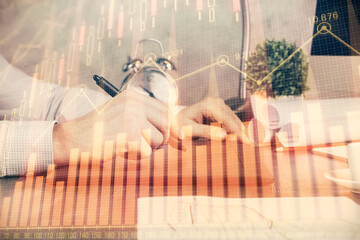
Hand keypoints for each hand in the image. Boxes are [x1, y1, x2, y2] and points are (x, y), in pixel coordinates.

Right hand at [53, 89, 179, 164]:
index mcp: (134, 96)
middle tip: (152, 147)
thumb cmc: (100, 131)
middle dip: (164, 139)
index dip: (175, 126)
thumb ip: (147, 120)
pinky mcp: (128, 135)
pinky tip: (121, 151)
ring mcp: (131, 118)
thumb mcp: (125, 116)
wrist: (72, 139)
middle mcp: (135, 103)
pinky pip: (147, 152)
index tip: (181, 140)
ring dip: (147, 148)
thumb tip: (178, 133)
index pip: (166, 110)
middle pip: (167, 124)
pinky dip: (136, 157)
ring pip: (158, 139)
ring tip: (127, 146)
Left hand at [173, 97, 249, 141]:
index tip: (245, 142)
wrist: (175, 121)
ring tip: (248, 143)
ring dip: (240, 131)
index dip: (237, 131)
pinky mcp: (220, 110)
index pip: (227, 119)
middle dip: (241, 131)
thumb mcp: (191, 131)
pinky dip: (235, 129)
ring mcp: (218, 105)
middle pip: (232, 118)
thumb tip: (225, 136)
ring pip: (233, 119)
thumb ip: (207, 133)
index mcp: (208, 106)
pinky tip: (240, 139)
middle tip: (251, 144)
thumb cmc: (180, 127)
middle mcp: (215, 102)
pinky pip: (230, 120)